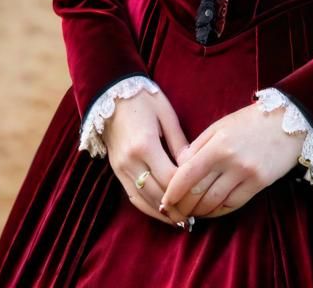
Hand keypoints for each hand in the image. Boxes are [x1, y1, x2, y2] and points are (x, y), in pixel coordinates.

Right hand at [104, 86, 190, 227]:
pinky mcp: (116, 170)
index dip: (185, 191)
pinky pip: (132, 196)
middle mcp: (130, 161)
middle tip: (196, 217)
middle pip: (156, 194)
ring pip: (143, 200)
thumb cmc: (143, 98)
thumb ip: (179, 141)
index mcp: (145, 144)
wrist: (110, 93)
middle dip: (176, 208)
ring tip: (181, 220)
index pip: (169, 178)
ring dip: (162, 213)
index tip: (201, 196)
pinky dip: (147, 207)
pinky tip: (161, 212)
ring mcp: (120, 168)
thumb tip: (193, 165)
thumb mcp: (166, 114)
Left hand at [159, 102, 302, 224]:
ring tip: (192, 212)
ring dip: (200, 211)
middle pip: (198, 192)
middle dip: (183, 206)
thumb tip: (178, 166)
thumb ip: (198, 145)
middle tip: (175, 211)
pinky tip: (211, 210)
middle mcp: (231, 161)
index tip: (164, 201)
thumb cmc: (249, 121)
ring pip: (214, 202)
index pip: (187, 174)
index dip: (173, 191)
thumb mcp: (220, 126)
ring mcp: (246, 174)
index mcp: (217, 144)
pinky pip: (233, 204)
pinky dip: (218, 210)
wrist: (286, 121)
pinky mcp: (259, 183)